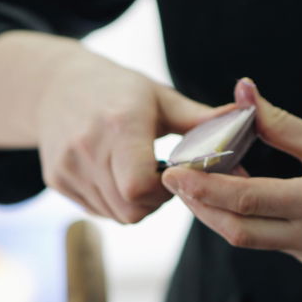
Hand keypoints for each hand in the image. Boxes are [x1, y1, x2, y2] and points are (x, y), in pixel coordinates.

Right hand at [35, 47, 231, 223]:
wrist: (54, 86)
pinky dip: (114, 202)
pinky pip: (97, 211)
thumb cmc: (118, 90)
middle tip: (160, 179)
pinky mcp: (57, 181)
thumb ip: (200, 120)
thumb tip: (247, 122)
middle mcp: (88, 148)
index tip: (173, 174)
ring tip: (139, 173)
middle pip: (130, 210)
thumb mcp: (159, 97)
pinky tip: (116, 175)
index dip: (164, 190)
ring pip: (116, 215)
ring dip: (136, 204)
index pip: (140, 187)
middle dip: (153, 203)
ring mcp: (68, 168)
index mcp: (119, 124)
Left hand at [161, 78, 301, 269]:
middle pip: (236, 231)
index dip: (205, 190)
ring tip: (200, 183)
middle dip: (201, 206)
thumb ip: (281, 125)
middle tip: (175, 179)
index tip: (176, 174)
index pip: (247, 202)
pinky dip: (247, 219)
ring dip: (220, 213)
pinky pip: (270, 242)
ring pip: (250, 239)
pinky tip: (238, 197)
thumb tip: (240, 93)